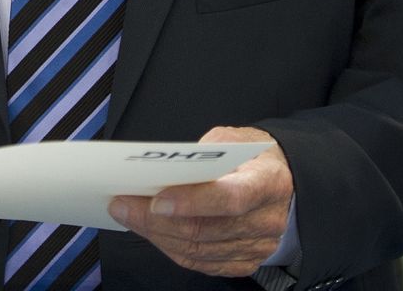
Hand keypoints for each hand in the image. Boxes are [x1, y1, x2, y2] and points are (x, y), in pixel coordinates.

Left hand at [106, 126, 291, 278]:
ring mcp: (259, 245)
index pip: (230, 198)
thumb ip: (201, 153)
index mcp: (268, 182)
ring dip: (157, 235)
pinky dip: (171, 248)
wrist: (281, 179)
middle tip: (122, 205)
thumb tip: (160, 169)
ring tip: (128, 216)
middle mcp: (267, 219)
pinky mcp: (247, 260)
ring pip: (199, 250)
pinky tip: (152, 231)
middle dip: (156, 219)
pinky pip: (203, 263)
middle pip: (207, 229)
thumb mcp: (231, 138)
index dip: (191, 202)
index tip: (155, 200)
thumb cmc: (251, 156)